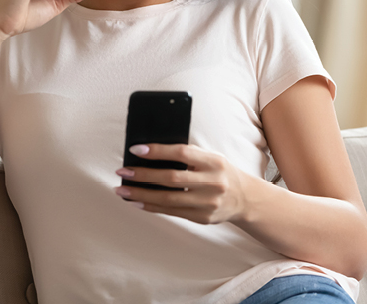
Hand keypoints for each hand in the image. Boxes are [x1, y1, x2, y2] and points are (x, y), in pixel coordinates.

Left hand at [114, 144, 248, 224]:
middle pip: (171, 178)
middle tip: (122, 171)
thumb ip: (188, 154)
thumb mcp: (211, 157)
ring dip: (141, 194)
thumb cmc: (220, 171)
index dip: (158, 151)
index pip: (181, 153)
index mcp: (213, 161)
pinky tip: (136, 201)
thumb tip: (151, 153)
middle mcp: (212, 182)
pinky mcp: (202, 218)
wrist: (244, 198)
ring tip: (122, 190)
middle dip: (143, 175)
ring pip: (167, 199)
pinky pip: (171, 212)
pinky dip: (151, 206)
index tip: (136, 149)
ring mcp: (207, 203)